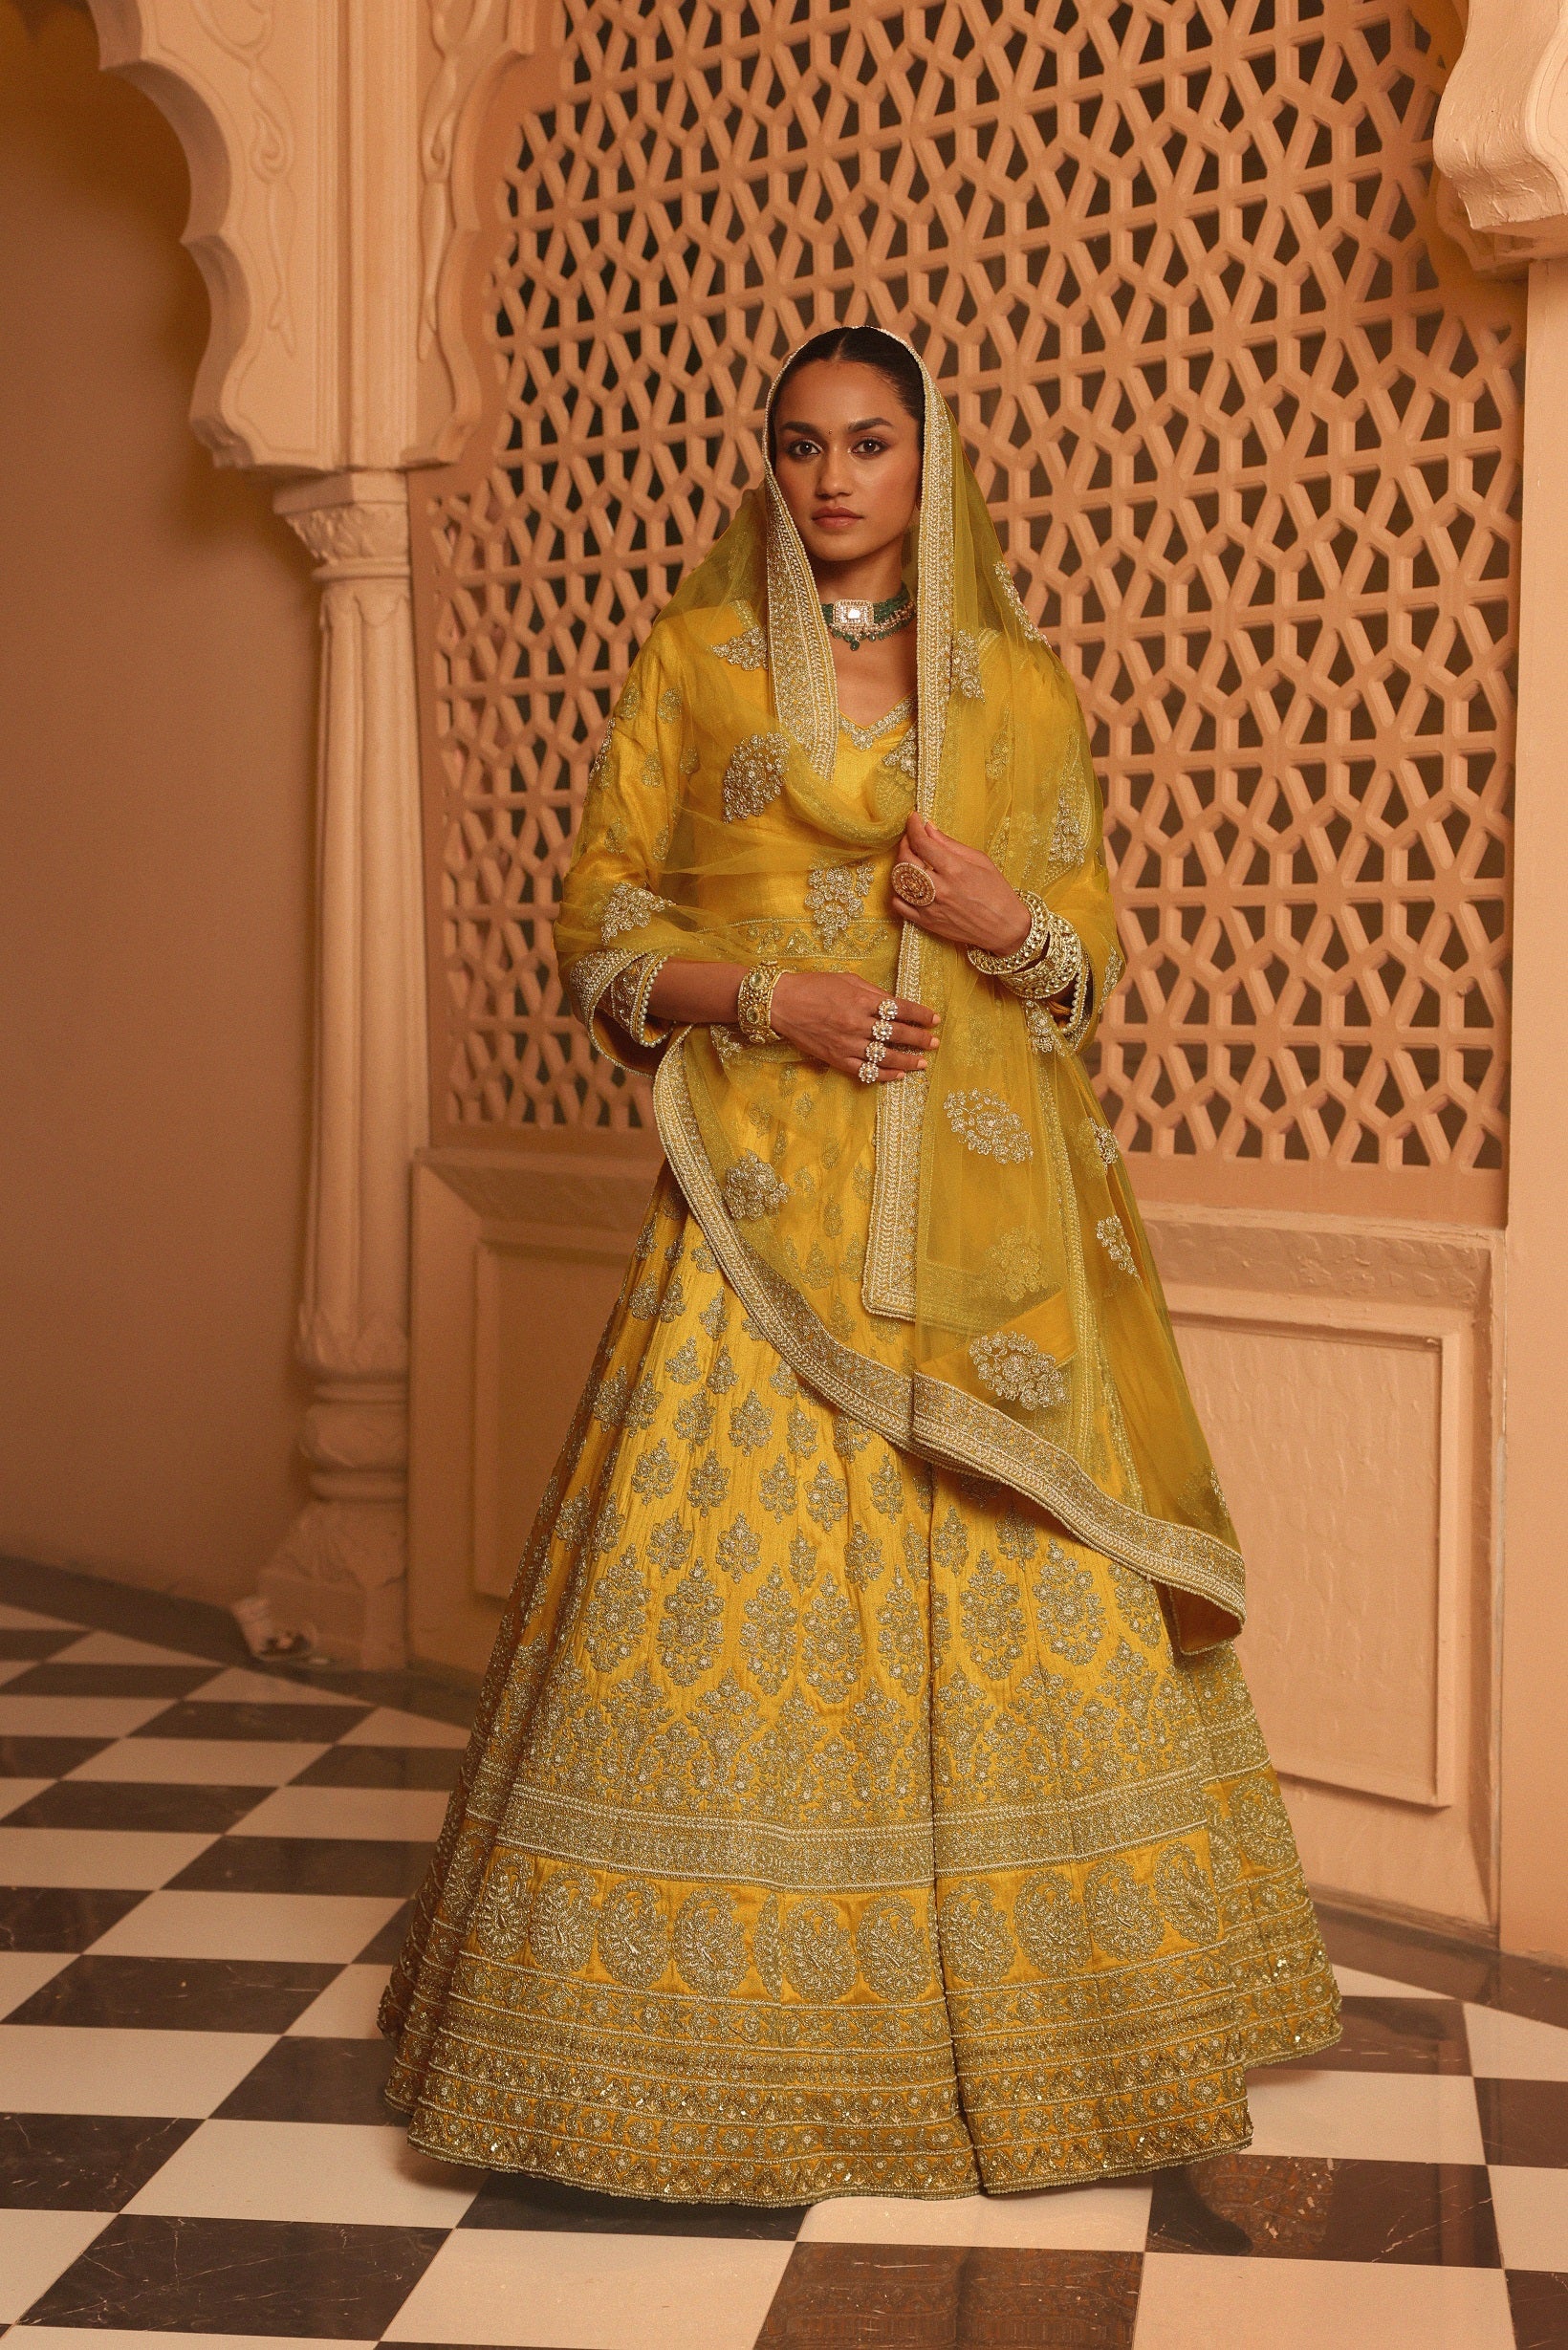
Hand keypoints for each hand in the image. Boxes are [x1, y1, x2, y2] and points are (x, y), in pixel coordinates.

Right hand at [768, 971, 938, 1082]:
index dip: (921, 1015)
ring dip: (907, 1061)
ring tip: (922, 1063)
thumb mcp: (847, 980)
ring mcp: (847, 1044)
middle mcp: (857, 1023)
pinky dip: (883, 1075)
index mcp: (861, 1000)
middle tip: (935, 1043)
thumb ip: (873, 993)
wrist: (781, 1003)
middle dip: (920, 1039)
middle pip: (897, 1033)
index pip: (900, 1008)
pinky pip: (865, 1071)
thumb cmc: (814, 986)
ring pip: (885, 1056)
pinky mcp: (836, 1059)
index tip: (935, 1019)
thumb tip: (896, 1004)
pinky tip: (898, 1075)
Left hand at [892, 811, 1029, 954]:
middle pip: (906, 860)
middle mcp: (939, 889)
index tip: (913, 818)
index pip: (922, 843)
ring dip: (900, 866)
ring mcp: (930, 907)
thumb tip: (929, 828)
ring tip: (910, 860)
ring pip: (899, 882)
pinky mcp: (926, 923)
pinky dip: (899, 892)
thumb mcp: (980, 861)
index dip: (913, 827)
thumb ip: (951, 844)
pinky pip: (899, 905)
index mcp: (955, 869)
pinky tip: (909, 885)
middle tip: (912, 838)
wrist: (1004, 928)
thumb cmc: (997, 892)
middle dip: (905, 843)